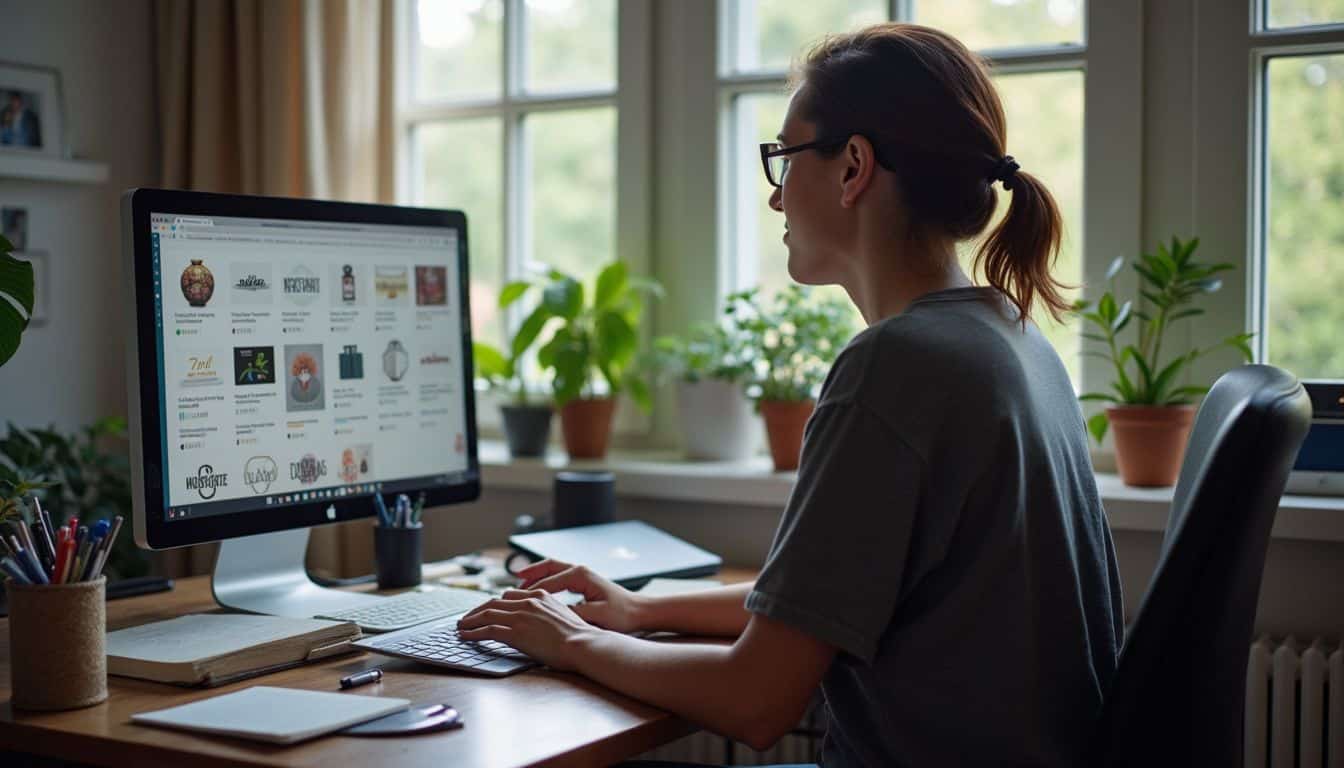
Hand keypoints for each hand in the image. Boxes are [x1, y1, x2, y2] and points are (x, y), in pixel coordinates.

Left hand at [457, 589, 598, 670]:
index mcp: (540, 595)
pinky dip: (473, 632)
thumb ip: (547, 614)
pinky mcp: (516, 632)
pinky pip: (488, 630)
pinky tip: (466, 636)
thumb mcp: (563, 616)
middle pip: (494, 602)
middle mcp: (528, 602)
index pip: (509, 594)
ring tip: (461, 627)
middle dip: (477, 610)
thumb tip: (539, 623)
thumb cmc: (578, 636)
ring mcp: (521, 616)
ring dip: (470, 620)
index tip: (486, 610)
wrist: (583, 644)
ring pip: (487, 614)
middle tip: (467, 618)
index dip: (494, 603)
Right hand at [514, 559, 648, 632]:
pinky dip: (545, 581)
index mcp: (580, 575)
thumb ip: (573, 612)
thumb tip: (553, 613)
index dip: (530, 593)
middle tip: (511, 587)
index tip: (515, 601)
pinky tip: (537, 594)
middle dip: (528, 575)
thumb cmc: (622, 614)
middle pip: (547, 567)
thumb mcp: (596, 615)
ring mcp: (581, 574)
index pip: (548, 582)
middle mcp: (579, 570)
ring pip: (551, 570)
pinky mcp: (583, 581)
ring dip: (535, 577)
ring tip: (519, 588)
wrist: (639, 612)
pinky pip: (558, 577)